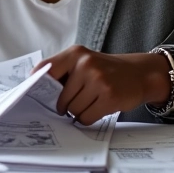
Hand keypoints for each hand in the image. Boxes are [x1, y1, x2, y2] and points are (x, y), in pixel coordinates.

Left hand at [33, 45, 170, 125]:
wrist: (139, 74)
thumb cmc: (105, 70)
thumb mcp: (83, 61)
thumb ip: (62, 70)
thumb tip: (35, 88)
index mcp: (75, 54)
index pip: (45, 69)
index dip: (37, 85)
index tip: (34, 94)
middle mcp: (85, 64)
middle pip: (60, 98)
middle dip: (65, 105)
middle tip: (75, 101)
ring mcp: (98, 80)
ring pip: (73, 110)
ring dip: (78, 113)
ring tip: (89, 103)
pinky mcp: (110, 97)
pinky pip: (86, 117)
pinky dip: (88, 118)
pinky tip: (97, 108)